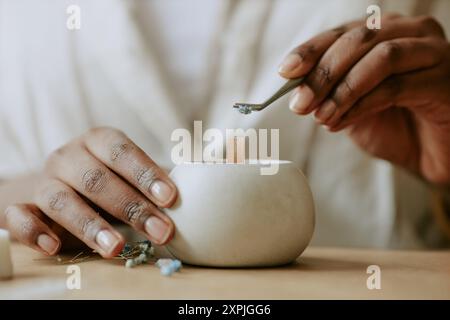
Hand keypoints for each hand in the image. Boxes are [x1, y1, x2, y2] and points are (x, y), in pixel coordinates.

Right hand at [4, 127, 176, 256]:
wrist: (58, 186)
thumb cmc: (106, 180)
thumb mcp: (128, 173)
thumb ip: (156, 181)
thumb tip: (203, 189)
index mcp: (98, 141)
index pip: (122, 151)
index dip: (146, 173)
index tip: (171, 198)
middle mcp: (68, 156)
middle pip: (97, 179)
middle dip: (132, 207)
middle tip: (161, 231)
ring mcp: (43, 181)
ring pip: (62, 200)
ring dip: (91, 225)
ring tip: (117, 248)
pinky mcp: (23, 205)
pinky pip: (20, 217)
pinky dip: (35, 232)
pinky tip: (55, 247)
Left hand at [279, 15, 449, 184]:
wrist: (432, 155)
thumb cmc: (393, 126)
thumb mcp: (351, 107)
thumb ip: (329, 93)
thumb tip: (297, 89)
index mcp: (386, 33)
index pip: (342, 33)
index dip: (311, 50)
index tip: (286, 71)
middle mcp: (412, 34)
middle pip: (360, 39)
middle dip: (323, 73)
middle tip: (300, 103)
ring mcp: (433, 53)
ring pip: (380, 57)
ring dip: (342, 89)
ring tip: (321, 117)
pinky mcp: (445, 80)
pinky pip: (396, 87)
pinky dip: (362, 105)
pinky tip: (341, 122)